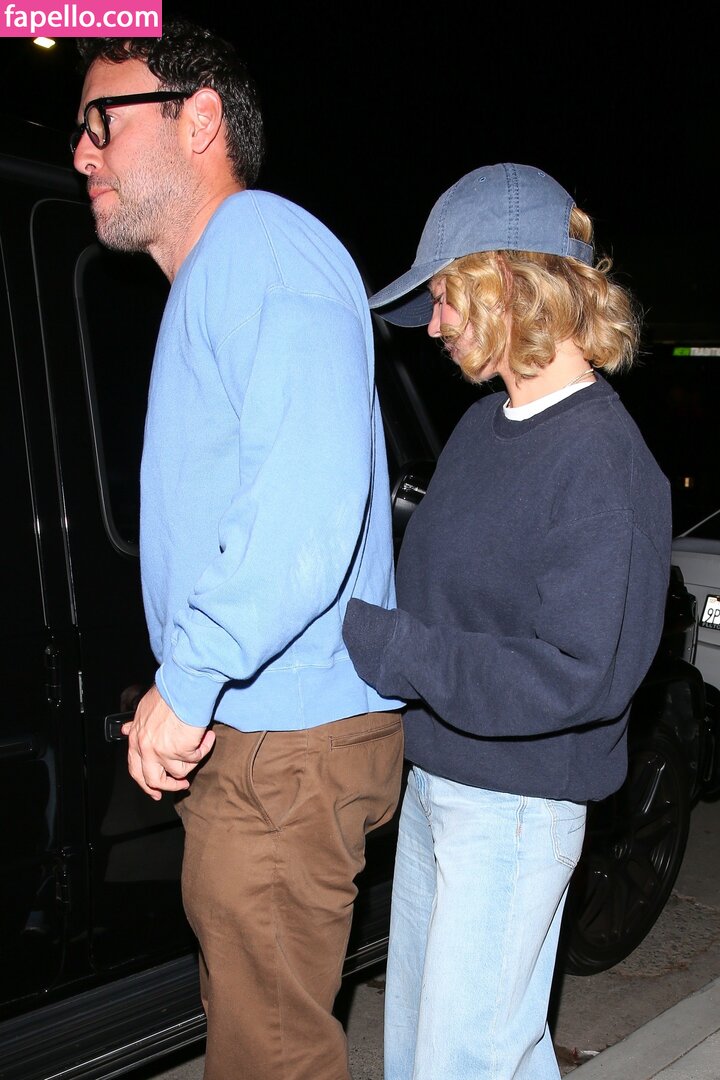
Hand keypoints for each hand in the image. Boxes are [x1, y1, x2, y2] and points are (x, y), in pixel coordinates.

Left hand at [121, 685, 215, 800]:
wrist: (183, 686)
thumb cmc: (167, 693)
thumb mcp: (143, 709)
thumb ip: (136, 724)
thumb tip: (125, 730)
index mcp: (135, 739)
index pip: (136, 770)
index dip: (146, 783)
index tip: (156, 791)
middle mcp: (146, 748)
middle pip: (154, 780)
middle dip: (169, 786)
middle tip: (181, 785)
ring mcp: (163, 751)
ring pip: (179, 772)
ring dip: (193, 761)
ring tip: (200, 746)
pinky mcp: (182, 750)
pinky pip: (197, 758)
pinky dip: (205, 747)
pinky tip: (207, 737)